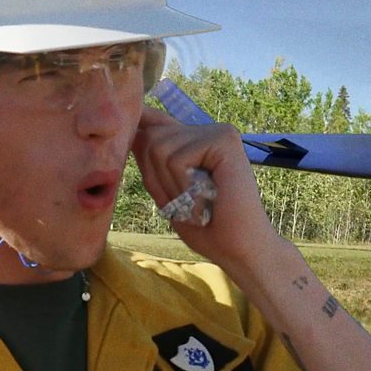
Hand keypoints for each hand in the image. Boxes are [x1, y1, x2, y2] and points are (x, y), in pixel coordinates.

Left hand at [131, 105, 282, 271]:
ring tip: (200, 202)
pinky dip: (185, 188)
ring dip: (173, 187)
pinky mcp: (225, 140)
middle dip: (157, 178)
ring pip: (159, 148)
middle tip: (189, 203)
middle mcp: (208, 130)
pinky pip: (177, 159)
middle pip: (150, 138)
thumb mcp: (168, 194)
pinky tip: (208, 200)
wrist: (240, 248)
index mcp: (197, 141)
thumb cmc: (207, 228)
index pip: (157, 122)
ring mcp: (218, 132)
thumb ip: (152, 164)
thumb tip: (133, 134)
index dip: (140, 123)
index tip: (131, 123)